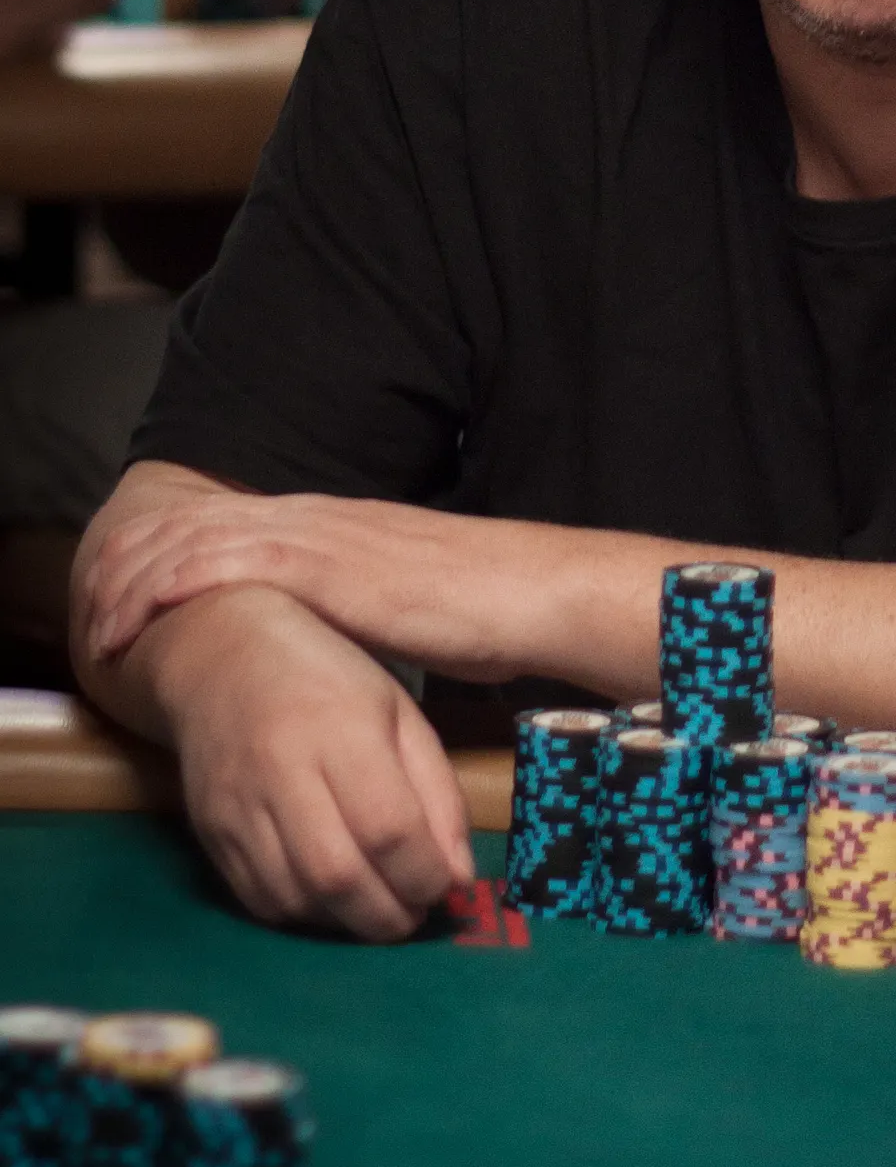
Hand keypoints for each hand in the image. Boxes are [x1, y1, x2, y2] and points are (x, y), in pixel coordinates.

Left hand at [86, 488, 545, 678]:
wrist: (531, 591)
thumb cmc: (485, 609)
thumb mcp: (403, 604)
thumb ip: (359, 609)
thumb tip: (333, 648)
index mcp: (331, 525)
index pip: (225, 522)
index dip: (167, 551)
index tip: (130, 595)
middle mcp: (315, 517)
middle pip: (194, 522)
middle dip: (132, 560)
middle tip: (94, 607)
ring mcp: (318, 534)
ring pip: (194, 537)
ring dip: (135, 575)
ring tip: (100, 620)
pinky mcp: (324, 564)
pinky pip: (223, 562)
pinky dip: (170, 584)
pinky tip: (142, 613)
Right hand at [150, 584, 474, 939]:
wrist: (220, 656)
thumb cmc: (327, 677)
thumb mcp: (399, 713)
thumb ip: (438, 793)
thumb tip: (459, 877)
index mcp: (342, 730)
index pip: (389, 828)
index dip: (425, 875)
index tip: (445, 886)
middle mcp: (282, 771)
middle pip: (338, 874)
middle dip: (388, 914)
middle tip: (414, 912)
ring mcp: (238, 806)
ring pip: (297, 897)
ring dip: (348, 921)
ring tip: (378, 906)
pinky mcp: (209, 832)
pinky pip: (259, 900)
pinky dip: (305, 914)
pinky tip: (331, 897)